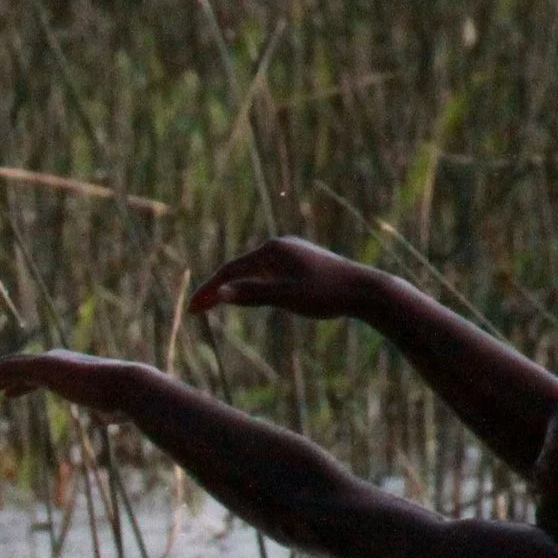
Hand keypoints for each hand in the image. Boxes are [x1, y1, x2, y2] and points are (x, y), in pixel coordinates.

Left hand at [0, 350, 151, 412]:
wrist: (127, 389)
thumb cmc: (122, 401)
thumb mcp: (111, 411)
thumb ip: (105, 414)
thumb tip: (104, 420)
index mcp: (68, 369)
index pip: (36, 374)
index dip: (17, 383)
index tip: (4, 393)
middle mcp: (55, 360)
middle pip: (15, 365)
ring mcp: (48, 361)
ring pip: (7, 365)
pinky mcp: (43, 366)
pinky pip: (8, 369)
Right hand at [187, 236, 375, 319]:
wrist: (365, 290)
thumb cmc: (327, 293)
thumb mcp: (286, 297)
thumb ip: (252, 294)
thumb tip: (220, 293)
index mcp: (272, 250)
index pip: (230, 271)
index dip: (209, 291)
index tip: (192, 310)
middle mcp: (279, 246)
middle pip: (238, 269)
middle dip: (216, 289)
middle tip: (196, 310)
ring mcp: (291, 254)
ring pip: (253, 272)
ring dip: (232, 288)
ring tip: (214, 306)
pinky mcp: (301, 263)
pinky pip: (267, 275)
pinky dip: (251, 287)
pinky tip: (249, 298)